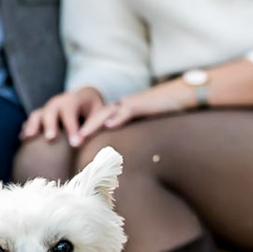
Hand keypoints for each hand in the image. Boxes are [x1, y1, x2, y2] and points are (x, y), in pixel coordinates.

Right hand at [21, 87, 104, 146]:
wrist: (84, 99)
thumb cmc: (93, 109)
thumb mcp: (99, 113)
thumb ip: (95, 124)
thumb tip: (88, 139)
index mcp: (73, 99)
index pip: (71, 112)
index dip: (72, 127)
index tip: (75, 144)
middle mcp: (58, 102)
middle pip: (51, 111)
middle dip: (50, 124)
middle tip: (51, 139)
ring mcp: (48, 108)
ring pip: (37, 114)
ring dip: (33, 125)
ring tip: (29, 138)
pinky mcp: (41, 116)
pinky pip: (32, 121)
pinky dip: (26, 128)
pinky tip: (22, 140)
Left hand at [76, 80, 192, 139]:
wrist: (181, 95)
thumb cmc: (166, 113)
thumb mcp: (146, 128)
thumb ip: (134, 137)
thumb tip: (130, 156)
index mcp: (121, 112)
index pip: (99, 121)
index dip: (87, 131)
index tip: (74, 143)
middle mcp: (122, 106)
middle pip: (97, 116)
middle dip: (83, 129)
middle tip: (71, 142)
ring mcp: (131, 104)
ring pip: (107, 113)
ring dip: (93, 124)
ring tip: (81, 135)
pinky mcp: (142, 104)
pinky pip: (127, 110)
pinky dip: (118, 117)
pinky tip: (110, 125)